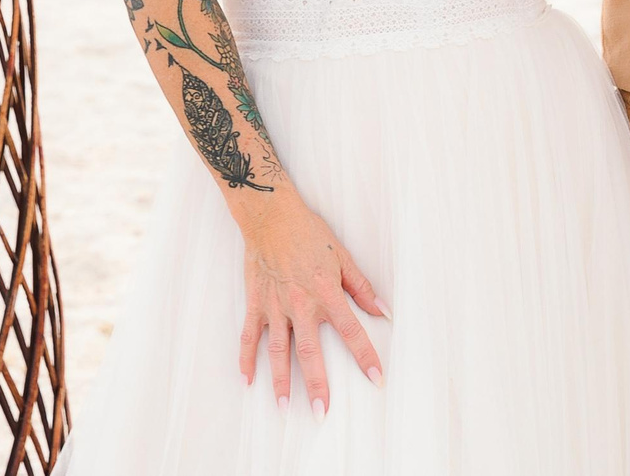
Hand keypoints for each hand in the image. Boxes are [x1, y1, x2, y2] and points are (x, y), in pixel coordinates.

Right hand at [237, 198, 387, 411]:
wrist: (271, 217)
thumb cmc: (309, 233)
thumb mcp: (343, 257)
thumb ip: (361, 287)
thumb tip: (383, 310)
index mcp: (326, 292)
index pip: (351, 330)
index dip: (365, 356)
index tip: (376, 378)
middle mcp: (300, 304)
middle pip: (310, 352)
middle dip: (317, 384)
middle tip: (322, 412)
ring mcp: (275, 306)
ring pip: (278, 351)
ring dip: (280, 381)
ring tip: (283, 407)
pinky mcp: (256, 303)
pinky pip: (249, 336)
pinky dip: (246, 358)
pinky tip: (248, 380)